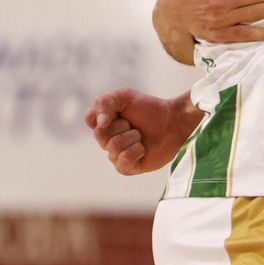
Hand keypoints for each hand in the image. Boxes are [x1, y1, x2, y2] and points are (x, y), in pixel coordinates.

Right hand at [84, 89, 202, 174]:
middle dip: (122, 126)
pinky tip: (143, 148)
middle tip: (133, 124)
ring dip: (132, 138)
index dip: (102, 115)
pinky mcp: (127, 168)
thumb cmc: (150, 109)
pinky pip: (123, 161)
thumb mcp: (125, 96)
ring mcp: (115, 155)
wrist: (173, 123)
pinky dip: (136, 151)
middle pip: (101, 135)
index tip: (118, 111)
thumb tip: (99, 123)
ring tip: (141, 136)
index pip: (90, 119)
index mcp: (104, 122)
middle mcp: (107, 139)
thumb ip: (105, 102)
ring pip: (113, 147)